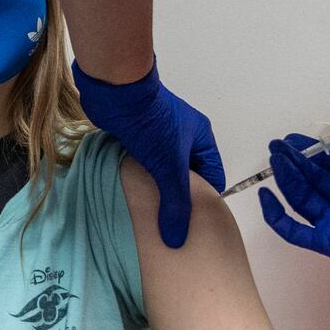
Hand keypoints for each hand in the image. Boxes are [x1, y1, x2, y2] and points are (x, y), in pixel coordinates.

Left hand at [72, 59, 225, 247]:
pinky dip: (138, 176)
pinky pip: (142, 162)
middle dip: (179, 196)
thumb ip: (175, 203)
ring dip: (156, 186)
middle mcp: (183, 134)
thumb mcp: (169, 167)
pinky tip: (132, 193)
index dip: (205, 199)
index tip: (193, 223)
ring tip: (150, 213)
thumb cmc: (150, 122)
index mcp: (201, 137)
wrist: (116, 90)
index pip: (213, 175)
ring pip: (162, 168)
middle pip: (187, 174)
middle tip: (170, 223)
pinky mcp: (136, 134)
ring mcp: (158, 133)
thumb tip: (176, 239)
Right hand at [258, 69, 329, 296]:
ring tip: (275, 158)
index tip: (298, 141)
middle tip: (279, 146)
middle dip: (296, 162)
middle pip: (315, 180)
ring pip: (303, 199)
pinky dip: (277, 216)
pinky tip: (267, 197)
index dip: (315, 152)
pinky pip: (296, 231)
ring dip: (287, 179)